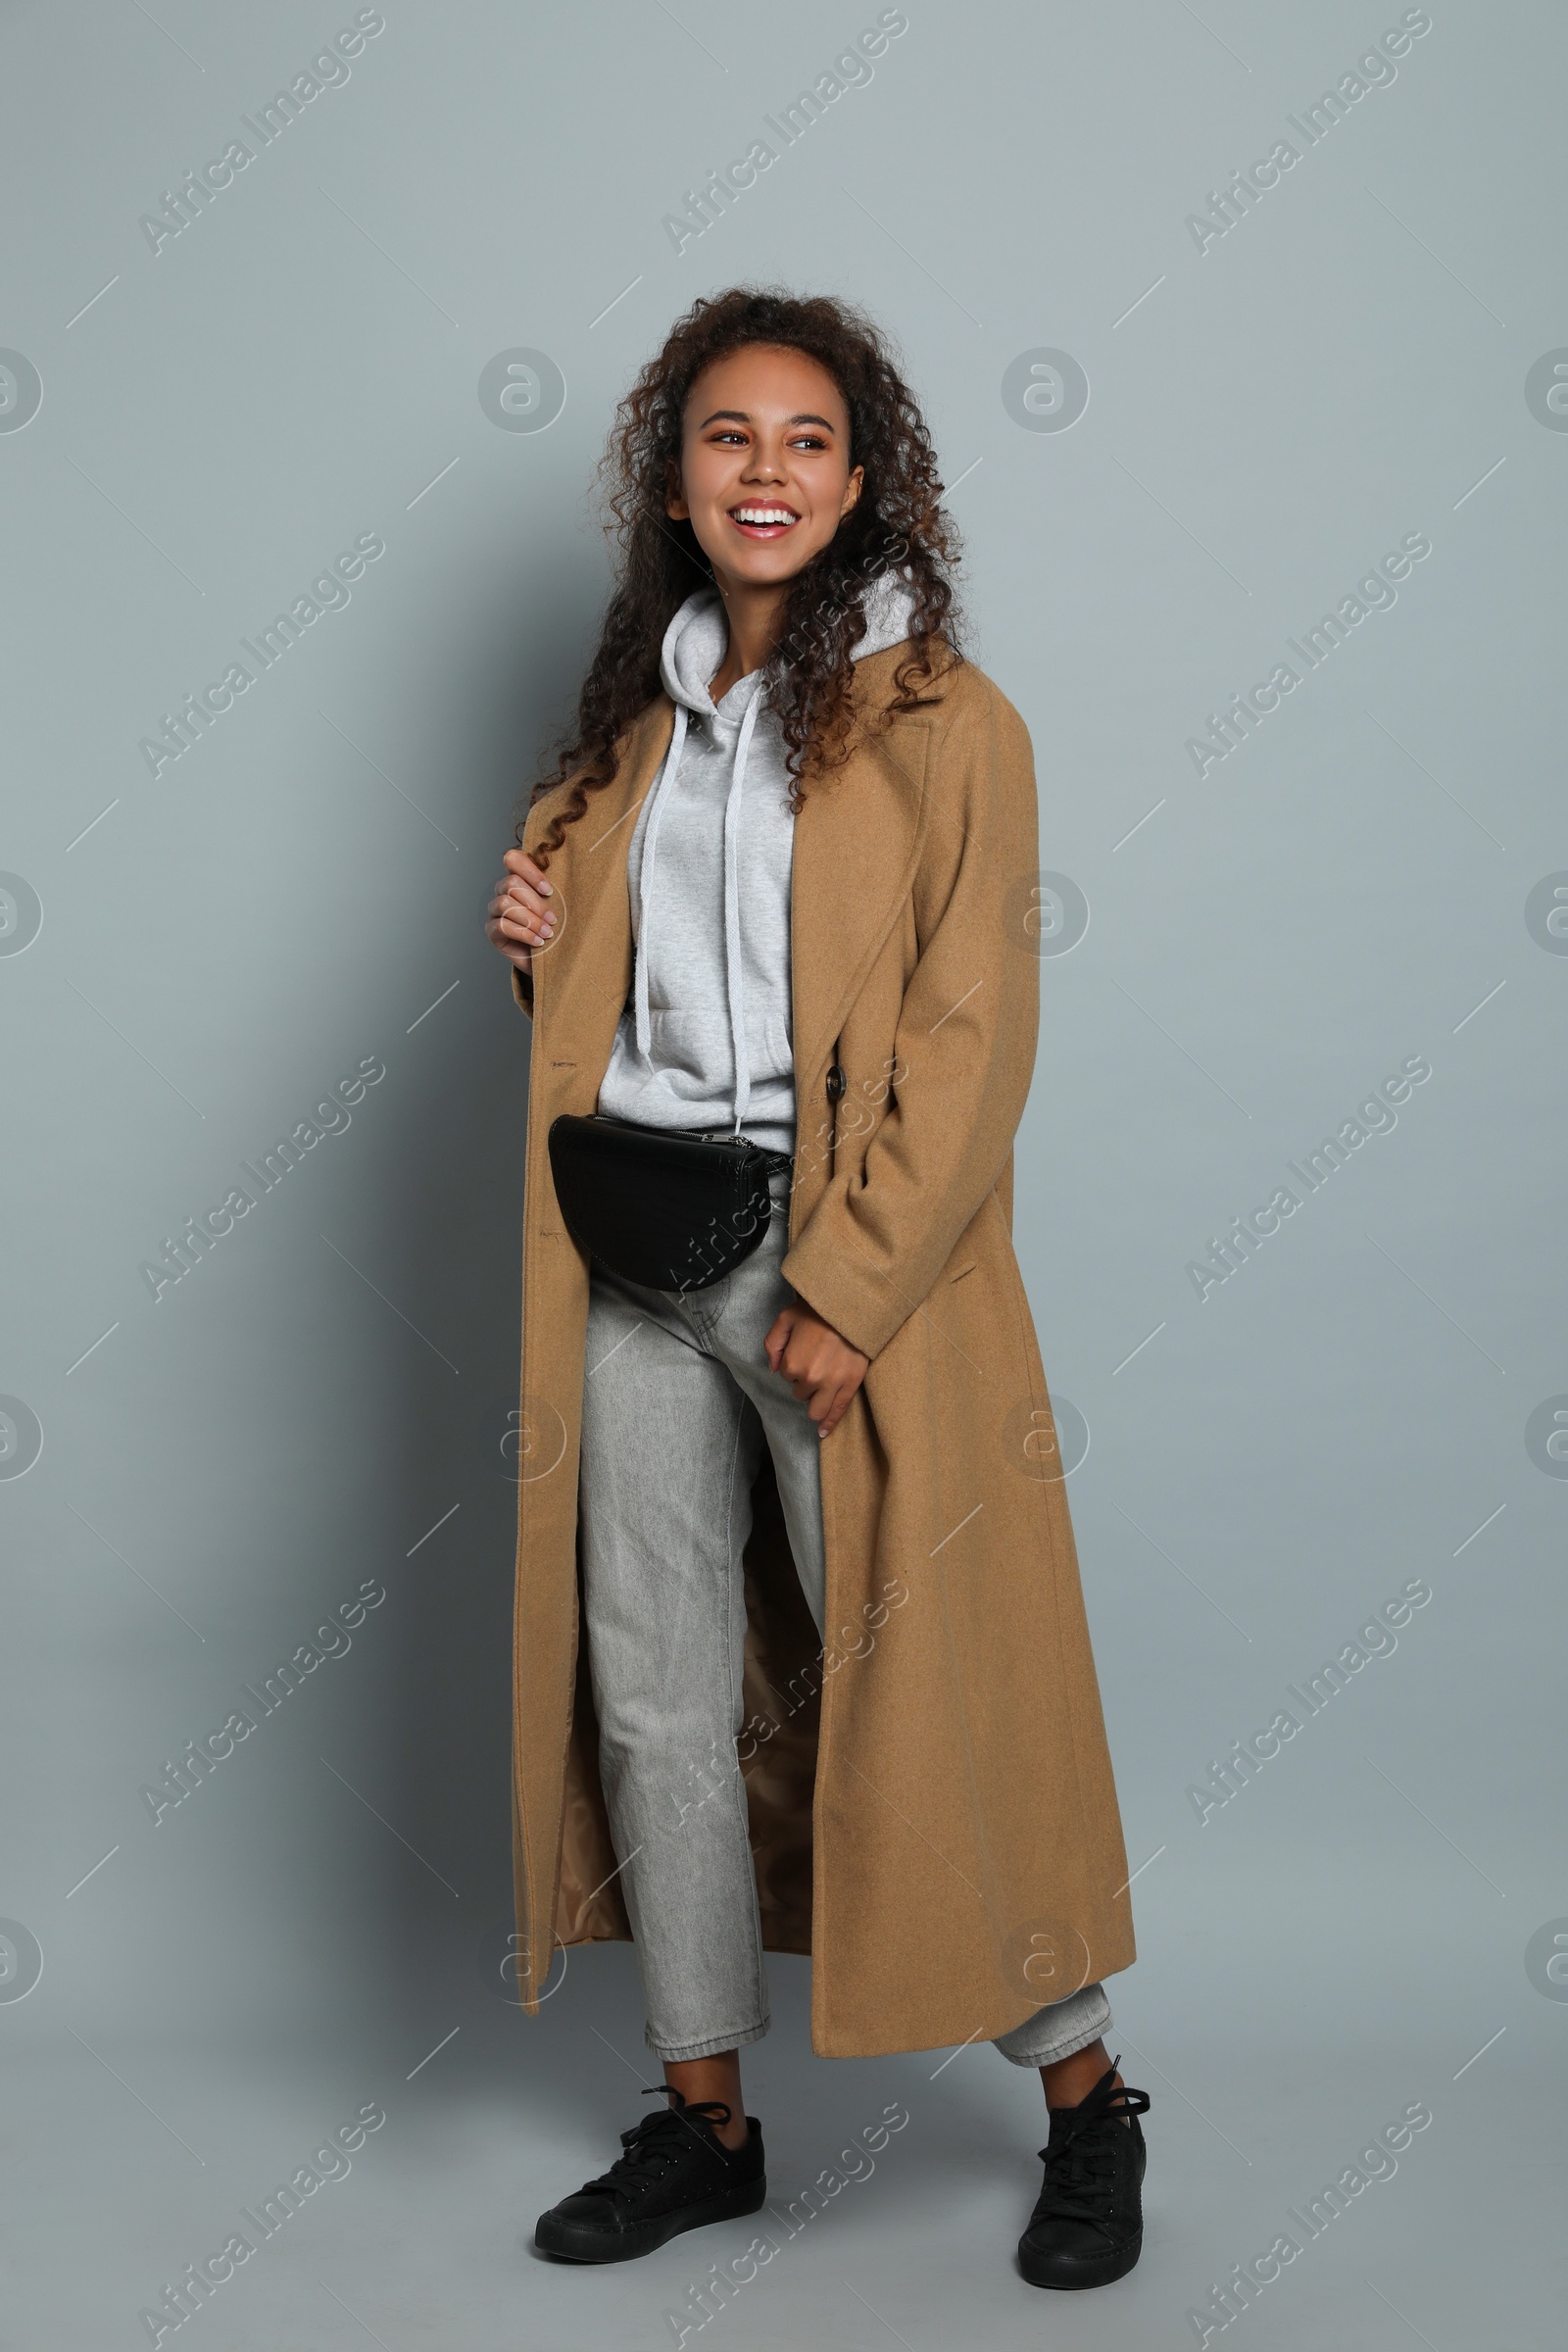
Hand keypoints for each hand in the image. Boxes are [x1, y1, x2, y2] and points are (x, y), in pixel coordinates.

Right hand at [486, 849, 554, 972]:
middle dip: (535, 902)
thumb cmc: (555, 928)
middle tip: (553, 919)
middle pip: (511, 883)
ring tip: (548, 933)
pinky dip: (524, 933)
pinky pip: (502, 925)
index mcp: (519, 879)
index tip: (549, 891)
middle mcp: (503, 892)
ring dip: (530, 919)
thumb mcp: (558, 906)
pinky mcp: (492, 930)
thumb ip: (553, 891)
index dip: (529, 871)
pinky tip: (538, 942)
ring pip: (505, 903)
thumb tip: (568, 875)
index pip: (513, 859)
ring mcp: (495, 911)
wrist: (551, 959)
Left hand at [764, 1303, 868, 1437]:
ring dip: (814, 1401)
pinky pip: (838, 1412)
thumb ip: (772, 1344)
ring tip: (820, 1387)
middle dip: (804, 1383)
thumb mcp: (785, 1318)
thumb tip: (773, 1369)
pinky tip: (823, 1432)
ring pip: (816, 1410)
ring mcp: (833, 1383)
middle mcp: (811, 1377)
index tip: (805, 1350)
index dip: (793, 1364)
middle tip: (816, 1362)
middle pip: (800, 1394)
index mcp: (792, 1362)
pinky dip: (829, 1424)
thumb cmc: (818, 1309)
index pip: (786, 1376)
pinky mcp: (852, 1384)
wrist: (854, 1305)